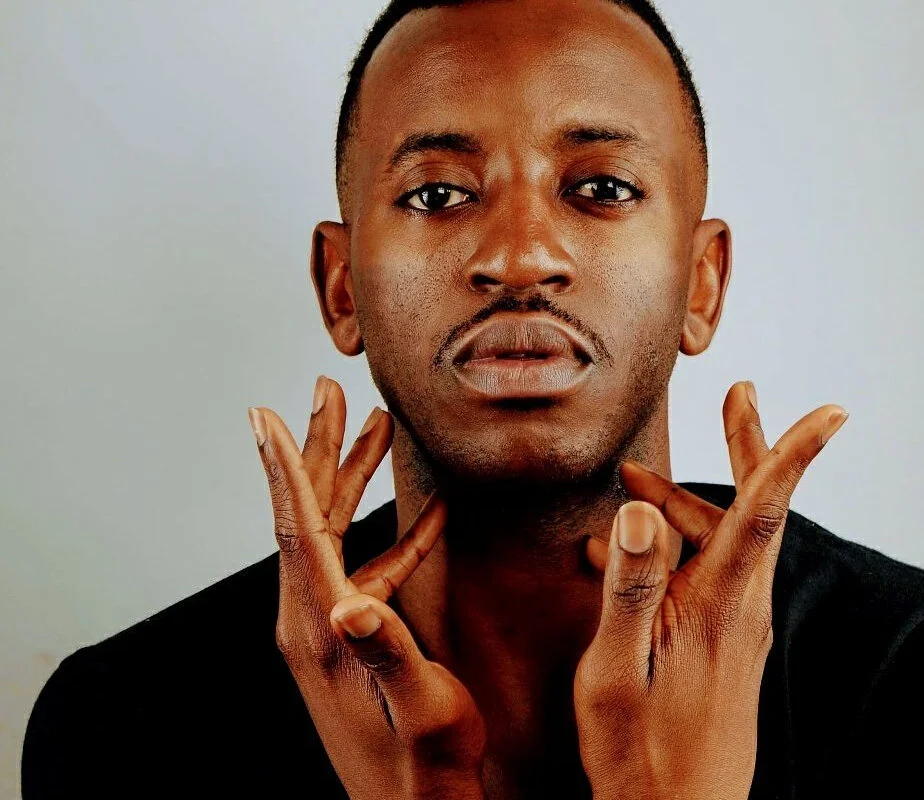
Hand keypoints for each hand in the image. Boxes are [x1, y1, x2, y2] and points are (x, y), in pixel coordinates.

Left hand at [248, 376, 485, 799]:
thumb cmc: (425, 766)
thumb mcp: (417, 707)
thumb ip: (386, 651)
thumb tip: (353, 601)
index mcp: (321, 625)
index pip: (296, 528)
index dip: (282, 465)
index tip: (264, 411)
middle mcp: (315, 617)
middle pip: (309, 514)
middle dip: (320, 448)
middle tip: (329, 391)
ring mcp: (332, 625)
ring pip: (334, 532)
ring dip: (352, 478)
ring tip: (376, 427)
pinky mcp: (352, 635)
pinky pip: (367, 566)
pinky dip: (395, 533)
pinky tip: (430, 515)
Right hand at [576, 381, 846, 799]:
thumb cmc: (639, 750)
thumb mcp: (617, 668)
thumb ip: (630, 585)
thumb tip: (641, 508)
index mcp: (722, 604)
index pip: (766, 509)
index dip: (796, 452)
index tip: (832, 410)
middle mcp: (741, 607)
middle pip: (755, 507)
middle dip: (749, 444)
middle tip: (739, 390)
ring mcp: (734, 625)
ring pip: (719, 539)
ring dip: (678, 503)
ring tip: (628, 481)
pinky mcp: (722, 641)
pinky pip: (703, 573)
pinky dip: (668, 548)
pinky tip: (617, 554)